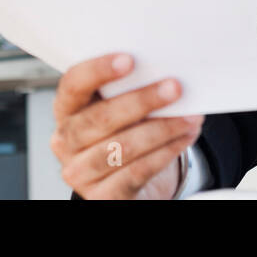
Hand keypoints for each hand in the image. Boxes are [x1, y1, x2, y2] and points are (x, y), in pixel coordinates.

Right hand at [51, 52, 204, 199]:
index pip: (73, 84)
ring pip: (122, 147)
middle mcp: (66, 141)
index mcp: (67, 109)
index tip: (129, 60)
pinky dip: (165, 152)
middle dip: (142, 101)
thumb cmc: (124, 131)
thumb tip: (165, 73)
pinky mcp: (102, 197)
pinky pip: (136, 172)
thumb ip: (130, 89)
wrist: (127, 180)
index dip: (98, 70)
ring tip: (190, 117)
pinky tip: (183, 138)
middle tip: (175, 88)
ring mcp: (80, 172)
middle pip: (100, 118)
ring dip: (162, 129)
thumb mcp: (119, 108)